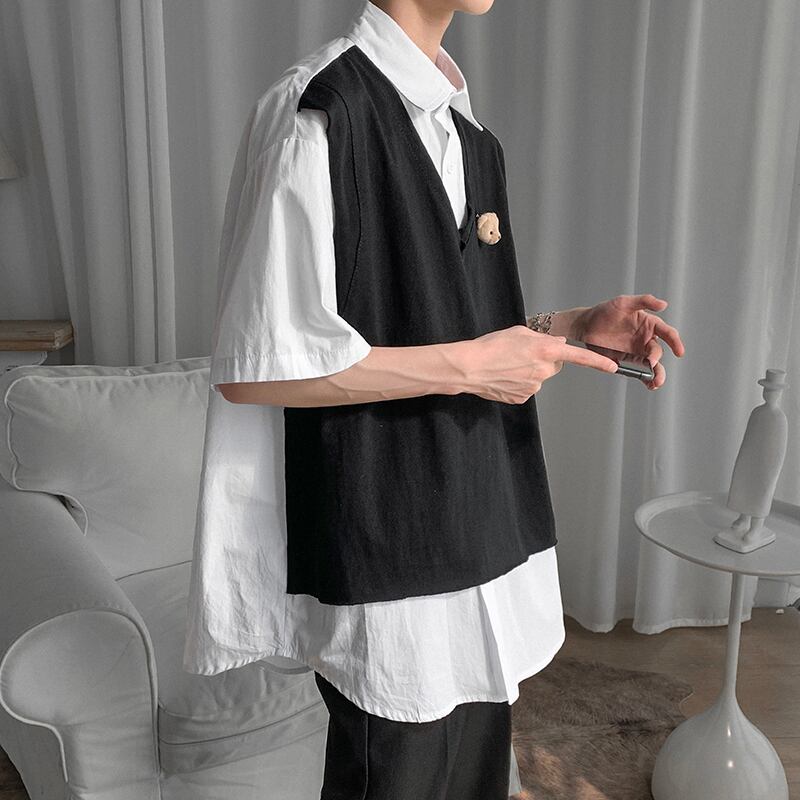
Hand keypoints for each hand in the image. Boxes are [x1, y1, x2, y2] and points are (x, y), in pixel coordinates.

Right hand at [463, 325, 617, 403]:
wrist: (469, 368)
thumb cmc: (490, 347)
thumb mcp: (518, 332)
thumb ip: (542, 338)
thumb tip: (557, 344)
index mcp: (545, 350)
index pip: (580, 356)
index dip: (598, 362)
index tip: (613, 366)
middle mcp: (544, 370)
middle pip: (553, 365)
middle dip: (542, 360)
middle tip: (519, 354)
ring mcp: (534, 386)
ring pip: (538, 377)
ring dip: (527, 371)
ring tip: (506, 365)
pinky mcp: (523, 398)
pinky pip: (526, 388)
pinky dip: (517, 383)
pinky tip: (503, 377)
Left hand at [573, 293, 684, 389]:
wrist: (584, 326)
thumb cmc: (603, 311)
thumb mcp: (623, 302)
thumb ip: (644, 301)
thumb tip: (664, 304)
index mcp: (648, 324)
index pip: (667, 333)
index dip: (675, 341)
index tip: (679, 351)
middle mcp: (645, 339)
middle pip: (658, 351)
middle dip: (657, 359)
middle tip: (651, 363)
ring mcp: (637, 351)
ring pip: (653, 365)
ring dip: (657, 374)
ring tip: (656, 382)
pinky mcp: (627, 360)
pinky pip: (640, 371)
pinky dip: (646, 379)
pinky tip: (649, 384)